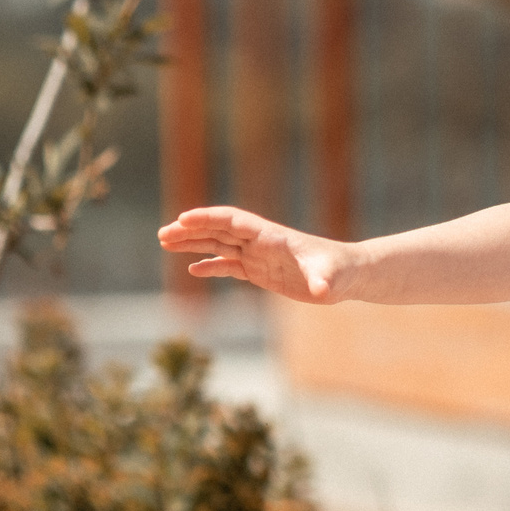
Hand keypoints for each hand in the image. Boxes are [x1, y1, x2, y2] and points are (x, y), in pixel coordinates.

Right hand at [157, 206, 349, 303]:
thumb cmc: (340, 272)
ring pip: (220, 245)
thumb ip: (324, 282)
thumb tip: (323, 292)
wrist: (347, 275)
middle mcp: (261, 242)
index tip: (184, 219)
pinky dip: (211, 266)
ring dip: (193, 244)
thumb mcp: (331, 278)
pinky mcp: (261, 271)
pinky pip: (230, 265)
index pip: (234, 221)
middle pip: (220, 230)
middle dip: (191, 230)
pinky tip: (193, 270)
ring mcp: (259, 256)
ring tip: (165, 243)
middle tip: (163, 233)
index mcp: (272, 236)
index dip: (209, 219)